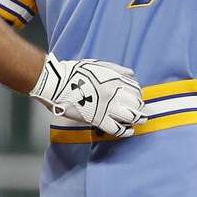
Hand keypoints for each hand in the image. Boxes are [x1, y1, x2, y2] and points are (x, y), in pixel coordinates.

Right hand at [30, 55, 144, 137]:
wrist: (57, 83)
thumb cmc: (74, 72)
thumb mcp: (98, 65)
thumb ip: (117, 69)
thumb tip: (132, 74)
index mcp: (114, 79)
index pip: (136, 89)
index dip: (138, 94)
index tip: (135, 97)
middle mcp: (114, 93)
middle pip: (136, 103)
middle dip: (139, 107)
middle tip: (138, 110)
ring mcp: (106, 106)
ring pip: (131, 116)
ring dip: (137, 119)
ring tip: (139, 121)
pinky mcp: (98, 119)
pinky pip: (117, 129)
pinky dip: (125, 131)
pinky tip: (129, 131)